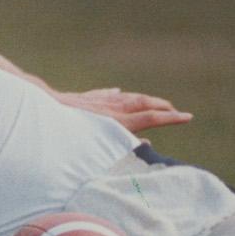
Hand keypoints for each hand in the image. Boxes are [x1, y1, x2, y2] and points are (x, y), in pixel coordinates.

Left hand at [57, 88, 192, 132]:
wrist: (45, 107)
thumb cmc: (70, 130)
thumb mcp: (98, 142)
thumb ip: (123, 144)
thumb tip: (146, 142)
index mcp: (118, 120)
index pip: (151, 117)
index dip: (171, 118)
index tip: (189, 117)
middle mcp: (112, 107)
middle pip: (143, 103)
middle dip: (161, 106)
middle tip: (175, 110)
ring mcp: (99, 101)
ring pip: (128, 98)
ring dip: (144, 99)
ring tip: (154, 101)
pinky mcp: (86, 99)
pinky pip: (105, 95)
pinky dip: (115, 94)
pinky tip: (118, 91)